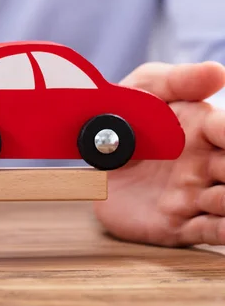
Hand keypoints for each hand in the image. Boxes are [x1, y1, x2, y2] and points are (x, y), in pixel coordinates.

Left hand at [94, 60, 224, 246]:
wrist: (93, 154)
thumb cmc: (128, 114)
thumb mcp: (145, 88)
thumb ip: (177, 80)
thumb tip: (218, 72)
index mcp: (206, 129)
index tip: (219, 133)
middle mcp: (208, 164)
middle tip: (217, 169)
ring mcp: (195, 195)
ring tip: (214, 197)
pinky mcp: (177, 224)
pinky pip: (209, 232)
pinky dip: (223, 232)